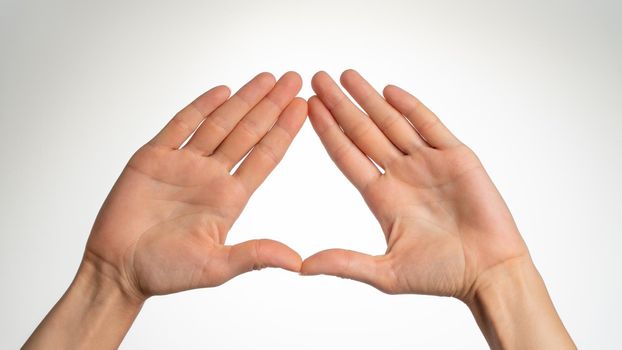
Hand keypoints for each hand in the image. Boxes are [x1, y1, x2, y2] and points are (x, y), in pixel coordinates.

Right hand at [86, 71, 305, 299]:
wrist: (118, 269)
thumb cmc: (165, 272)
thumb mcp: (217, 267)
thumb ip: (256, 256)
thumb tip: (299, 263)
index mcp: (230, 198)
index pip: (265, 156)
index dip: (285, 130)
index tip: (303, 106)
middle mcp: (211, 176)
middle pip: (248, 132)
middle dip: (271, 105)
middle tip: (292, 79)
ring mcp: (183, 164)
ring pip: (219, 123)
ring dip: (243, 99)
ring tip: (266, 78)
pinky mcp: (154, 158)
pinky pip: (180, 125)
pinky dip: (200, 107)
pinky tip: (222, 91)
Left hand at [301, 70, 528, 298]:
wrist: (489, 274)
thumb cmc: (441, 275)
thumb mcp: (386, 272)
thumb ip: (345, 263)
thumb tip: (301, 268)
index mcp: (381, 197)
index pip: (347, 155)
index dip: (328, 131)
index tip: (308, 107)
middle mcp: (400, 174)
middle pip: (363, 132)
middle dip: (340, 105)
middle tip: (319, 78)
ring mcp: (428, 163)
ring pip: (392, 123)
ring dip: (370, 99)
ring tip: (347, 76)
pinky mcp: (456, 157)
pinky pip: (430, 126)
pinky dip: (411, 108)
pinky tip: (389, 91)